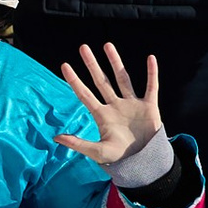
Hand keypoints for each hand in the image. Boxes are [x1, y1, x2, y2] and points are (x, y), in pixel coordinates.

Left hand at [54, 43, 164, 165]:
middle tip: (83, 47)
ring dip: (116, 62)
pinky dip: (152, 73)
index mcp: (101, 115)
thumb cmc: (119, 158)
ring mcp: (132, 104)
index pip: (84, 94)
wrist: (144, 162)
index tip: (65, 65)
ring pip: (123, 78)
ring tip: (107, 45)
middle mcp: (115, 105)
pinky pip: (151, 87)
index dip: (74, 80)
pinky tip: (151, 59)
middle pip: (101, 81)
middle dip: (92, 64)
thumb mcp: (97, 151)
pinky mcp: (149, 106)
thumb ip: (77, 144)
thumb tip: (55, 138)